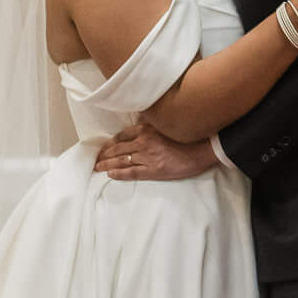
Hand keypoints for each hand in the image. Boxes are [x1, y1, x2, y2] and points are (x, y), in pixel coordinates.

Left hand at [94, 122, 216, 183]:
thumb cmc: (185, 138)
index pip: (122, 136)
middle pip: (118, 149)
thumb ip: (151, 125)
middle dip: (104, 155)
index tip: (103, 148)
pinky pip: (132, 172)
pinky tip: (110, 174)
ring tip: (98, 168)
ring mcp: (148, 156)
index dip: (110, 143)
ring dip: (107, 164)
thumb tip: (138, 122)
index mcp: (146, 129)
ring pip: (121, 161)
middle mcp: (144, 141)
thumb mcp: (165, 125)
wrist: (201, 151)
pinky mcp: (153, 170)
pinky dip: (119, 173)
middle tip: (96, 160)